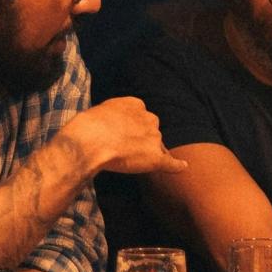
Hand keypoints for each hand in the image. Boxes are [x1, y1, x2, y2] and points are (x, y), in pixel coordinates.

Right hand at [63, 97, 186, 175]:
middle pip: (152, 129)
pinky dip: (176, 165)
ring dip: (150, 151)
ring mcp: (154, 138)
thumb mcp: (100, 112)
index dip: (134, 126)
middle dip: (144, 137)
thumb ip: (111, 117)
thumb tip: (109, 126)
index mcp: (135, 104)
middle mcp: (149, 118)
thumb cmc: (89, 126)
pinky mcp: (155, 157)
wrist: (92, 140)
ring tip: (135, 161)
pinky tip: (182, 166)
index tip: (126, 133)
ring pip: (157, 145)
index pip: (141, 115)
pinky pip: (170, 162)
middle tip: (129, 147)